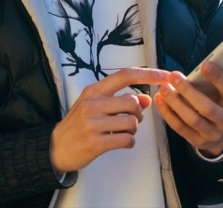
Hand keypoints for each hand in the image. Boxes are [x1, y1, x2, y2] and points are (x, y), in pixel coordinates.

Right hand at [49, 67, 170, 172]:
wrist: (56, 147)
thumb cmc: (78, 125)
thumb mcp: (95, 106)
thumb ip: (119, 100)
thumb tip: (147, 99)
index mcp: (94, 90)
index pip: (125, 75)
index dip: (148, 74)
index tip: (165, 76)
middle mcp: (92, 103)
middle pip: (133, 102)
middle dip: (138, 114)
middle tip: (130, 121)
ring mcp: (93, 123)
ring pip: (132, 122)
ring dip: (133, 130)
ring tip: (121, 132)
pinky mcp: (95, 142)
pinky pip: (127, 140)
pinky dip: (128, 142)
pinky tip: (119, 142)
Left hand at [153, 62, 222, 156]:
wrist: (222, 136)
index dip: (218, 78)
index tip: (205, 65)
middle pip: (207, 108)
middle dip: (189, 91)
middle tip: (174, 76)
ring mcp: (212, 134)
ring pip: (192, 119)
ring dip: (176, 103)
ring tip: (164, 88)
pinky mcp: (197, 141)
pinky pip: (180, 128)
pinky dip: (168, 114)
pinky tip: (160, 100)